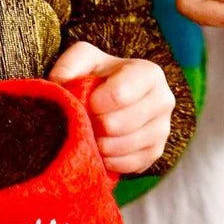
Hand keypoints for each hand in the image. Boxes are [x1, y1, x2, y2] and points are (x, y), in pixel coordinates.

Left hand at [51, 42, 174, 177]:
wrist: (112, 95)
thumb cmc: (97, 74)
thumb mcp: (83, 59)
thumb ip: (70, 64)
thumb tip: (60, 81)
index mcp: (149, 73)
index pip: (120, 95)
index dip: (94, 103)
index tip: (85, 103)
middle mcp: (163, 100)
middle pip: (121, 124)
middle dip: (95, 125)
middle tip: (84, 121)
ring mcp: (162, 129)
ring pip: (126, 146)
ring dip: (100, 144)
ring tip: (89, 134)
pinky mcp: (155, 152)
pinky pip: (131, 164)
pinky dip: (109, 160)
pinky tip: (98, 150)